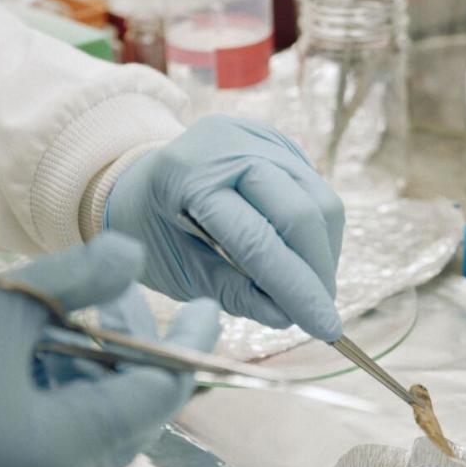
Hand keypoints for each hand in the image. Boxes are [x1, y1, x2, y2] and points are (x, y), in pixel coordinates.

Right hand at [0, 233, 219, 466]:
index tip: (209, 306)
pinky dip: (63, 402)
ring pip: (94, 434)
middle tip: (118, 293)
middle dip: (136, 353)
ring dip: (95, 373)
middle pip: (132, 419)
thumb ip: (78, 279)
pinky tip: (42, 354)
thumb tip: (134, 253)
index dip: (190, 349)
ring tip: (72, 313)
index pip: (158, 399)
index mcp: (66, 457)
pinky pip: (59, 451)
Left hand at [106, 114, 345, 341]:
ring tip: (310, 289)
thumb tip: (286, 317)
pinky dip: (317, 234)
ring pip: (321, 200)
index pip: (260, 240)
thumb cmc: (152, 231)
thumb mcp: (178, 272)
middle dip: (319, 272)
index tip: (327, 329)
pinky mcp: (281, 142)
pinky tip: (301, 259)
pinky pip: (317, 191)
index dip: (298, 289)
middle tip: (320, 313)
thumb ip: (231, 293)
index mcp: (189, 177)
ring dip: (325, 254)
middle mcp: (229, 145)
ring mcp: (259, 137)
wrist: (139, 180)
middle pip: (302, 212)